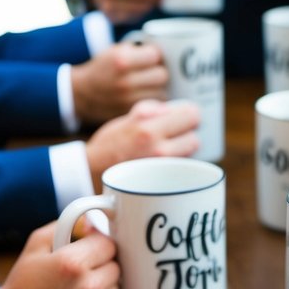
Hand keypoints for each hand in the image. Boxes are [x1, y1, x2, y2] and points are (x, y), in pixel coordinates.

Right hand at [2, 224, 119, 288]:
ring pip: (116, 288)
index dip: (97, 246)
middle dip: (100, 266)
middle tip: (81, 273)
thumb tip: (92, 223)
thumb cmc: (23, 287)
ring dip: (102, 287)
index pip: (108, 244)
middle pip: (115, 266)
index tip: (88, 252)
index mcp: (73, 264)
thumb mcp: (35, 245)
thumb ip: (65, 225)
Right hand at [71, 41, 168, 125]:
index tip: (150, 57)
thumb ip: (139, 50)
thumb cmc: (103, 69)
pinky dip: (153, 101)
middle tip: (151, 71)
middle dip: (159, 72)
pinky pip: (154, 106)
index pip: (155, 55)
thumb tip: (164, 55)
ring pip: (162, 93)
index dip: (154, 55)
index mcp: (121, 61)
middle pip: (162, 75)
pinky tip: (144, 95)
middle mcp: (125, 81)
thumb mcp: (116, 51)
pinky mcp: (131, 113)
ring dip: (158, 88)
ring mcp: (128, 100)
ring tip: (147, 84)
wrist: (82, 93)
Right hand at [85, 99, 200, 186]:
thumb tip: (171, 108)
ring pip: (190, 155)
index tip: (183, 115)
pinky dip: (177, 161)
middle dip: (188, 133)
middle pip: (195, 138)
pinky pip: (180, 167)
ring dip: (184, 149)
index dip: (188, 114)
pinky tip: (164, 159)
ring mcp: (160, 167)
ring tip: (168, 146)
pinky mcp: (160, 180)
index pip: (191, 116)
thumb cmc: (109, 144)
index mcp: (148, 127)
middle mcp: (157, 148)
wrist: (92, 171)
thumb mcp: (126, 118)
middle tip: (177, 132)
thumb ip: (150, 110)